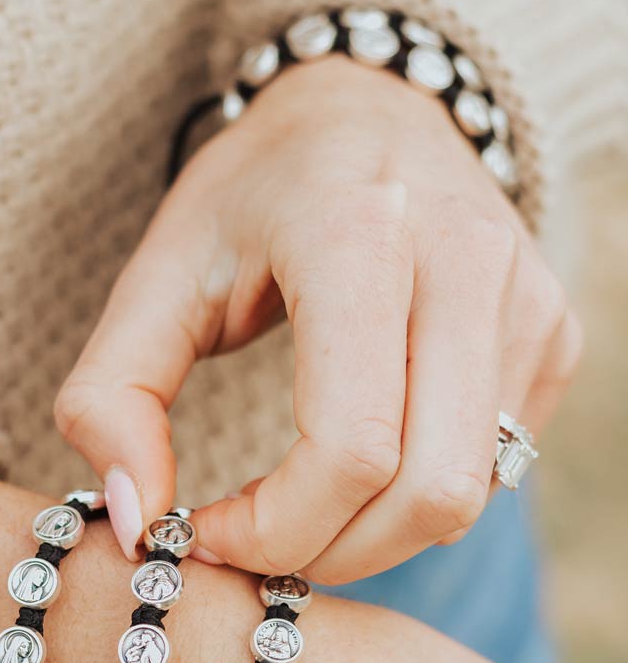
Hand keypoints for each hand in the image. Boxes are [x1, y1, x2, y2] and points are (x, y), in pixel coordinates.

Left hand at [53, 55, 581, 581]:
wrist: (362, 111)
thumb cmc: (246, 202)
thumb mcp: (150, 281)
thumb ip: (110, 401)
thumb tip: (134, 526)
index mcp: (356, 236)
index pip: (350, 447)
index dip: (274, 527)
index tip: (205, 529)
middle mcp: (465, 262)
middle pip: (426, 492)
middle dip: (325, 551)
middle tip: (251, 540)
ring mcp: (524, 299)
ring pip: (467, 496)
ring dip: (369, 537)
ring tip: (294, 506)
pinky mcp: (551, 331)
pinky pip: (492, 467)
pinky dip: (412, 498)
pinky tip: (354, 462)